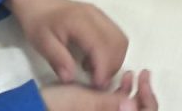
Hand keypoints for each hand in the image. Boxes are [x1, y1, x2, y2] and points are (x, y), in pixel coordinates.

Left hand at [7, 0, 127, 86]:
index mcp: (79, 21)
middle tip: (97, 82)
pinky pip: (116, 36)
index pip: (102, 45)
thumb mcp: (41, 43)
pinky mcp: (102, 17)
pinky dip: (112, 52)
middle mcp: (95, 15)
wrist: (39, 2)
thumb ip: (57, 60)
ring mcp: (101, 15)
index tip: (96, 85)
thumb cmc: (39, 23)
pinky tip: (94, 59)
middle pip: (117, 42)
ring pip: (121, 39)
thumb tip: (71, 78)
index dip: (104, 68)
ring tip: (95, 71)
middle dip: (112, 66)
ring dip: (114, 60)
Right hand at [41, 70, 157, 110]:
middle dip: (143, 96)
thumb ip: (110, 104)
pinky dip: (124, 95)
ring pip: (128, 109)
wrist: (32, 108)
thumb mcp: (84, 102)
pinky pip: (118, 107)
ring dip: (135, 94)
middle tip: (144, 74)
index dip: (148, 102)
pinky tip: (122, 79)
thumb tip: (135, 104)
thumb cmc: (56, 105)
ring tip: (131, 73)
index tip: (145, 80)